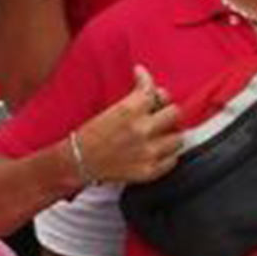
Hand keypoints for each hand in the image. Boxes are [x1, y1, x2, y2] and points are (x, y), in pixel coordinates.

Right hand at [74, 65, 182, 184]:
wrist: (79, 161)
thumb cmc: (90, 135)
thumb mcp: (112, 109)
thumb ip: (135, 99)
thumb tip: (151, 88)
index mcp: (130, 111)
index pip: (155, 92)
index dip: (152, 86)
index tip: (147, 84)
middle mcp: (142, 130)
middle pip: (174, 113)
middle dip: (165, 111)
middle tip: (159, 113)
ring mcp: (148, 152)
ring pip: (178, 138)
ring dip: (169, 134)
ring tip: (160, 134)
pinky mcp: (149, 170)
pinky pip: (172, 160)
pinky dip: (167, 155)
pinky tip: (157, 151)